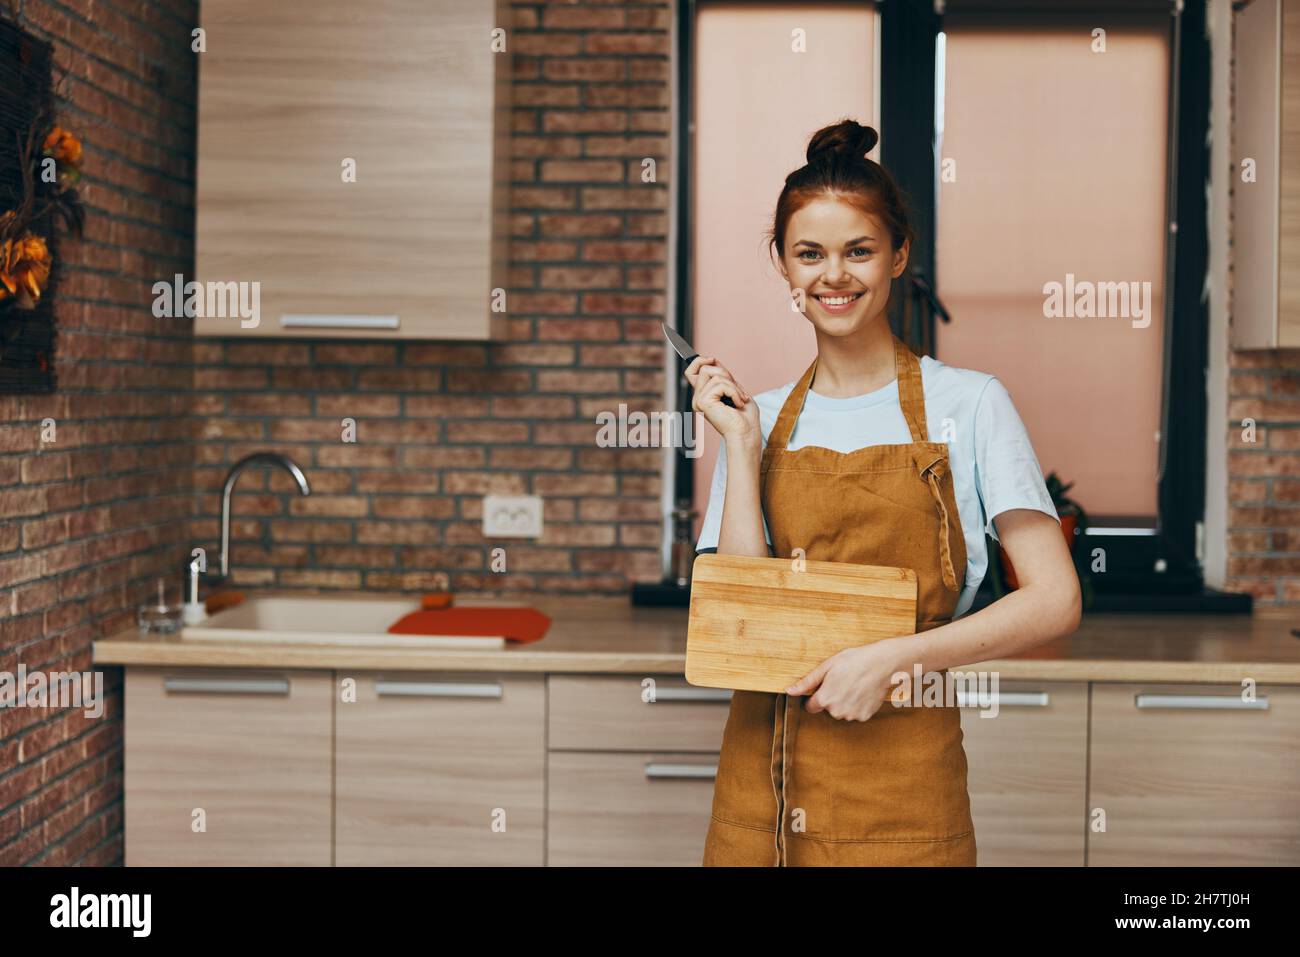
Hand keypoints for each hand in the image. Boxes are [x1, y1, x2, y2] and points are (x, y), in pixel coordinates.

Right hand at [684, 354, 759, 444]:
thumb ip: (722, 377)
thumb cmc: (745, 417)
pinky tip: (738, 404)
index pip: (691, 371)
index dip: (699, 361)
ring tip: (740, 399)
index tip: (712, 359)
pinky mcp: (703, 402)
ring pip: (714, 375)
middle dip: (725, 374)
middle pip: (704, 368)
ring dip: (733, 386)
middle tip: (738, 391)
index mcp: (704, 396)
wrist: (747, 434)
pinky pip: (720, 384)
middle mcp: (698, 398)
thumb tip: (712, 361)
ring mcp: (699, 401)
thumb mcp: (735, 389)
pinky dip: (734, 392)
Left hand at [784, 639, 908, 721]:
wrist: (882, 664)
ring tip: (853, 685)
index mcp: (825, 699)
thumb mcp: (827, 667)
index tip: (823, 687)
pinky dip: (857, 705)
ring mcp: (852, 715)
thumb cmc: (854, 661)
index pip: (810, 707)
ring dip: (844, 702)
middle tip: (842, 682)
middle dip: (831, 698)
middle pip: (827, 709)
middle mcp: (837, 711)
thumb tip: (790, 691)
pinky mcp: (864, 716)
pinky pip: (855, 713)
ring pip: (841, 712)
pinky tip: (862, 692)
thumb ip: (807, 682)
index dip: (815, 697)